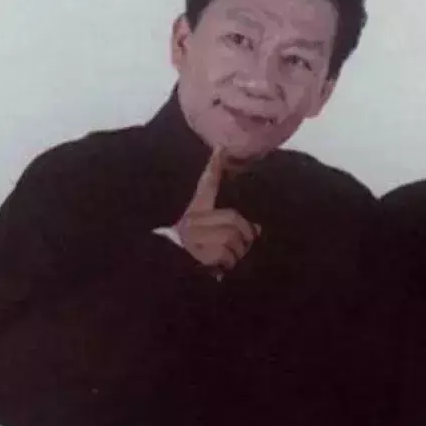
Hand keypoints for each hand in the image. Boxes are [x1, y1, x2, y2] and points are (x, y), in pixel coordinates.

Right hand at [176, 146, 261, 270]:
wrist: (169, 277)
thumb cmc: (194, 258)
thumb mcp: (209, 239)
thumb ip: (232, 229)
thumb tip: (257, 229)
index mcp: (195, 212)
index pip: (206, 185)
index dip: (213, 167)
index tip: (220, 148)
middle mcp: (192, 220)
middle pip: (233, 218)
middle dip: (245, 235)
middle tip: (241, 248)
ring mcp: (193, 235)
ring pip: (233, 238)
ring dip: (237, 255)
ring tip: (227, 262)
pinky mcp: (195, 251)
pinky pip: (227, 254)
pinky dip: (229, 265)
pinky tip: (220, 269)